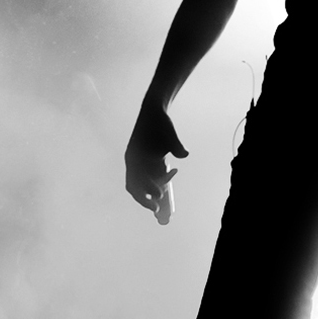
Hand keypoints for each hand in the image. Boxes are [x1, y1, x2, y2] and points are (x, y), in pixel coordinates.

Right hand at [125, 101, 188, 221]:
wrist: (153, 110)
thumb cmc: (160, 122)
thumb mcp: (169, 132)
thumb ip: (175, 144)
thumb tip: (185, 154)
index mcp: (135, 156)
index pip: (136, 180)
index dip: (146, 191)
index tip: (160, 196)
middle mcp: (132, 161)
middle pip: (133, 186)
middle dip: (144, 199)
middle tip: (158, 208)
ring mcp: (135, 162)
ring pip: (137, 184)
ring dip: (147, 193)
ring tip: (161, 200)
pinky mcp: (140, 161)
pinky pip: (143, 177)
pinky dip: (152, 182)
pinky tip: (170, 175)